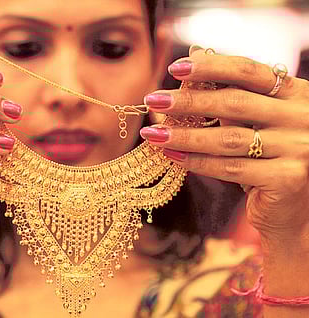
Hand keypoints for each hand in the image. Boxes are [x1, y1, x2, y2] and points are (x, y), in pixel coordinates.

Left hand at [140, 46, 308, 244]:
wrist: (295, 209)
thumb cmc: (271, 157)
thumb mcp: (256, 120)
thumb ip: (231, 91)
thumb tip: (195, 53)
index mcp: (298, 93)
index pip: (249, 71)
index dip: (211, 66)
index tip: (176, 68)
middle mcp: (304, 117)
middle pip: (235, 102)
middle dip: (188, 101)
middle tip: (153, 99)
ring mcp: (299, 149)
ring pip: (228, 138)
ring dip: (184, 135)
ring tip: (153, 134)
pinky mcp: (287, 179)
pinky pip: (230, 168)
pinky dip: (198, 162)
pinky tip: (173, 157)